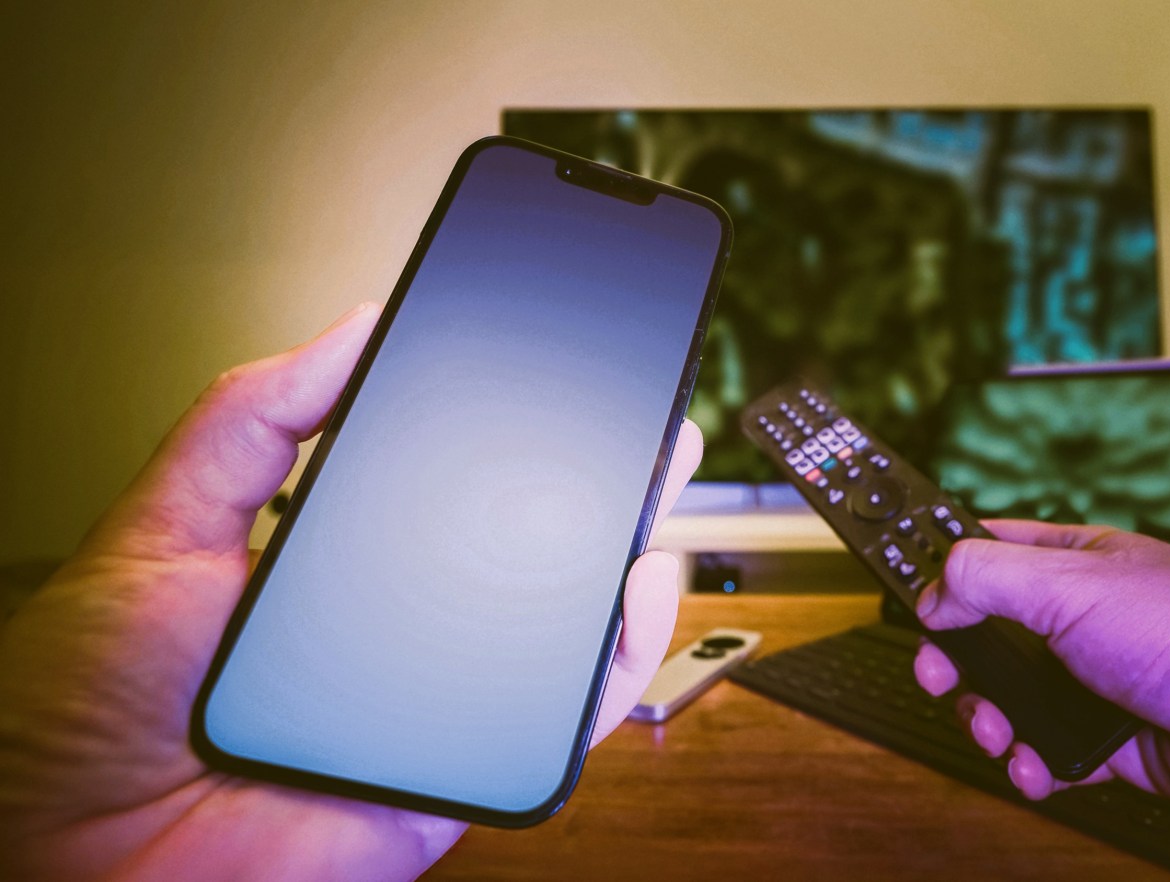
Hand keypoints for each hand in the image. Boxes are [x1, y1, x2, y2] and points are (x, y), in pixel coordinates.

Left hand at [0, 303, 699, 881]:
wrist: (68, 850)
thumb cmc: (79, 708)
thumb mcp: (161, 525)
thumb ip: (253, 421)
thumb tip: (350, 328)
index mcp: (340, 562)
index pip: (454, 482)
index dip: (519, 429)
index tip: (563, 367)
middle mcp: (402, 624)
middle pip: (531, 547)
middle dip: (603, 478)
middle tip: (645, 417)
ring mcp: (441, 694)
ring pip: (567, 624)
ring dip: (631, 551)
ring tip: (658, 478)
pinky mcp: (465, 765)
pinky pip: (569, 714)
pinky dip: (622, 656)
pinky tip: (633, 590)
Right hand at [914, 520, 1169, 834]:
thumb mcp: (1074, 586)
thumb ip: (987, 580)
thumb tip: (931, 586)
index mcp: (1080, 562)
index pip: (990, 552)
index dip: (941, 569)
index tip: (900, 590)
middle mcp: (1091, 620)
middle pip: (991, 637)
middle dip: (956, 661)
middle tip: (943, 676)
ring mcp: (1107, 684)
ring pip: (1016, 702)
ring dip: (993, 722)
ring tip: (1001, 732)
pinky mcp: (1124, 746)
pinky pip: (1053, 757)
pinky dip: (1036, 767)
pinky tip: (1041, 768)